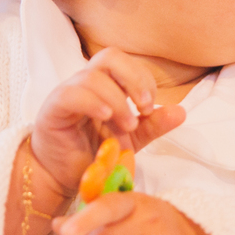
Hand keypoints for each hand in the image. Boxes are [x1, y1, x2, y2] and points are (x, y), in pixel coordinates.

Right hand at [30, 47, 184, 199]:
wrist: (61, 178)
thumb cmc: (93, 153)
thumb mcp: (131, 140)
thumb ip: (153, 124)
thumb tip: (182, 112)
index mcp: (105, 84)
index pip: (125, 62)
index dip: (143, 79)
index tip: (151, 107)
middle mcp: (86, 82)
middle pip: (110, 56)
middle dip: (134, 78)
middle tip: (145, 106)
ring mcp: (68, 93)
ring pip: (93, 76)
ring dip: (117, 99)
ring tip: (126, 125)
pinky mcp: (53, 108)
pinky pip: (71, 94)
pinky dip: (93, 102)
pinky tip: (106, 117)